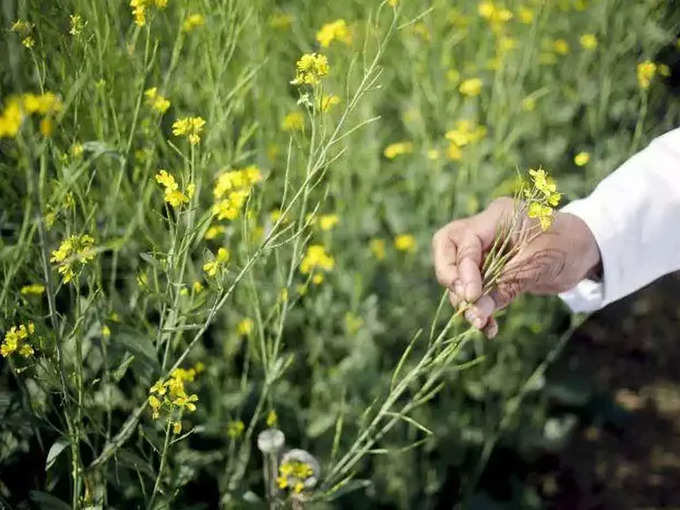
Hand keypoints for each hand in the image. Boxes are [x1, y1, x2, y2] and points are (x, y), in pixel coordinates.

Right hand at [431, 197, 600, 337]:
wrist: (587, 251)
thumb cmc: (567, 246)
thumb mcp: (538, 266)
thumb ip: (504, 287)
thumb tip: (475, 314)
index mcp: (496, 217)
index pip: (465, 242)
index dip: (463, 271)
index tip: (470, 297)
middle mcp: (484, 230)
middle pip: (447, 248)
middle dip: (451, 277)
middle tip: (464, 301)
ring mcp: (484, 249)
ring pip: (457, 272)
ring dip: (465, 301)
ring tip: (481, 324)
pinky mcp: (489, 268)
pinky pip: (474, 287)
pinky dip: (478, 307)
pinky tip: (488, 327)